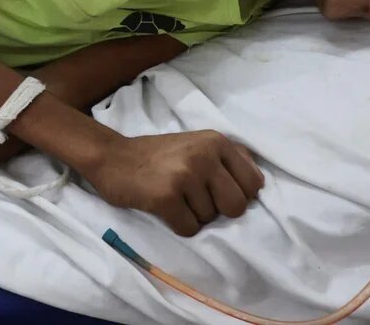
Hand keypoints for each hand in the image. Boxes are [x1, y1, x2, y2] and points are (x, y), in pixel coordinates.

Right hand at [84, 131, 264, 235]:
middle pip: (237, 206)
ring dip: (194, 215)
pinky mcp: (166, 197)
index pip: (254, 184)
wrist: (111, 157)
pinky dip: (178, 225)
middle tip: (195, 200)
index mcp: (216, 141)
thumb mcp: (197, 144)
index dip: (238, 196)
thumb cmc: (157, 155)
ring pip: (210, 220)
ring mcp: (185, 175)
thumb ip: (228, 158)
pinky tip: (164, 208)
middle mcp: (204, 155)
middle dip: (219, 211)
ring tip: (174, 197)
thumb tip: (258, 184)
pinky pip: (189, 229)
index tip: (217, 193)